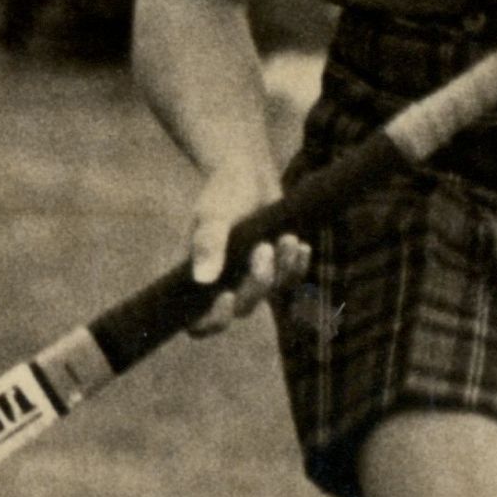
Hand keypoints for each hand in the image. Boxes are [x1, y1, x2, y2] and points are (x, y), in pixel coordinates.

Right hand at [185, 163, 307, 337]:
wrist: (248, 173)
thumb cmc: (222, 193)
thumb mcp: (212, 215)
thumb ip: (207, 244)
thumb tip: (203, 280)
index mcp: (198, 277)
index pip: (199, 323)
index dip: (212, 322)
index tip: (226, 296)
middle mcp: (223, 283)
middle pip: (243, 308)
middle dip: (258, 283)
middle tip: (262, 248)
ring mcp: (250, 277)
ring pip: (270, 294)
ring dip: (281, 269)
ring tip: (284, 238)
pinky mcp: (275, 267)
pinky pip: (291, 280)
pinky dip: (297, 265)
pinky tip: (298, 244)